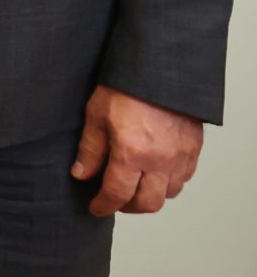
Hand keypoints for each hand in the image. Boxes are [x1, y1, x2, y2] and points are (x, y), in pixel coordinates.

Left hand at [71, 85, 204, 216]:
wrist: (160, 68)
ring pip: (169, 193)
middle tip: (115, 201)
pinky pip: (184, 177)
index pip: (117, 194)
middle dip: (128, 207)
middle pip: (148, 203)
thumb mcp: (96, 115)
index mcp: (132, 154)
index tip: (96, 207)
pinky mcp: (193, 148)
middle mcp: (160, 161)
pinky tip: (156, 173)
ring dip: (151, 196)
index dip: (104, 205)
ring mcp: (180, 156)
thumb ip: (90, 150)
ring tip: (135, 187)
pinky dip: (170, 182)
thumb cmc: (126, 87)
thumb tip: (81, 174)